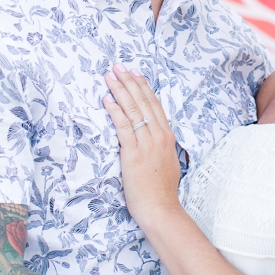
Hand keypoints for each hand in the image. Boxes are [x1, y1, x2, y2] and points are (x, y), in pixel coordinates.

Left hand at [103, 65, 181, 228]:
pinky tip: (107, 100)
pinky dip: (115, 111)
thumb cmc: (160, 190)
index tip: (134, 73)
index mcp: (167, 137)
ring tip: (110, 76)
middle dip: (129, 82)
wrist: (161, 208)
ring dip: (120, 91)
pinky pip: (123, 127)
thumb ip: (157, 147)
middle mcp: (159, 136)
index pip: (154, 105)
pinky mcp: (133, 153)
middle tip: (119, 67)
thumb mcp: (165, 162)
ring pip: (133, 110)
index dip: (143, 87)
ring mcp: (147, 143)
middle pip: (143, 102)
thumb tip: (147, 138)